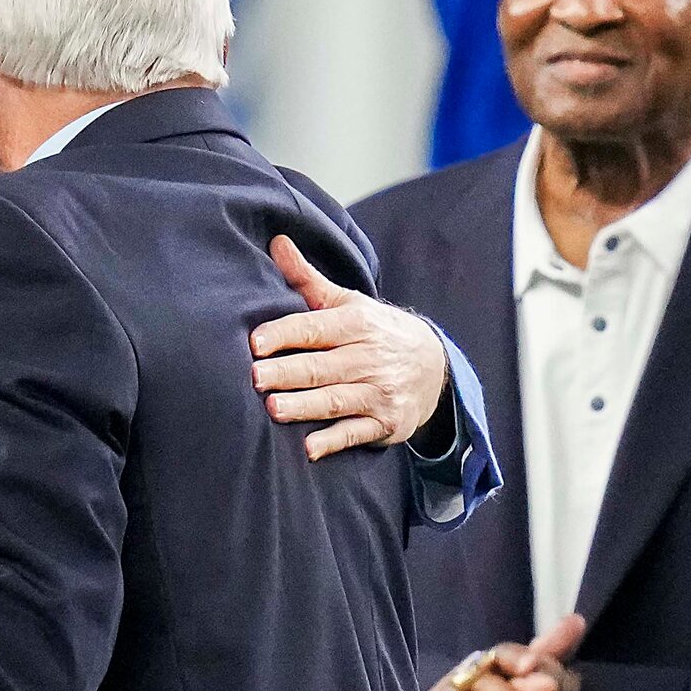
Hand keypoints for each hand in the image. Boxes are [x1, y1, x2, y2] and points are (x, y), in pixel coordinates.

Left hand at [251, 235, 451, 457]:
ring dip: (305, 406)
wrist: (435, 366)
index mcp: (357, 324)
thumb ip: (309, 280)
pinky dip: (334, 440)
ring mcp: (379, 393)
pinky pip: (356, 433)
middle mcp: (369, 358)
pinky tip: (309, 448)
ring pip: (336, 400)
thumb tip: (277, 242)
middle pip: (321, 366)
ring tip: (273, 409)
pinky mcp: (386, 423)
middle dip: (288, 372)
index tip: (256, 342)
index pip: (315, 328)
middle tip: (254, 378)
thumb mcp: (349, 303)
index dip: (285, 334)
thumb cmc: (377, 332)